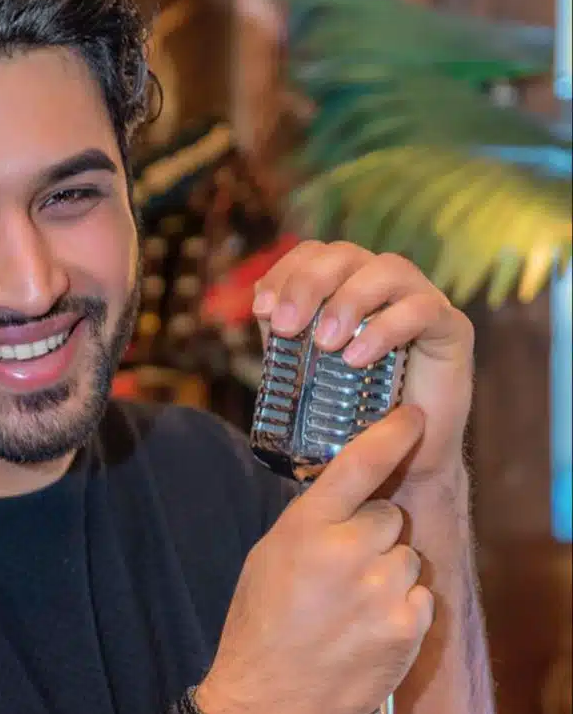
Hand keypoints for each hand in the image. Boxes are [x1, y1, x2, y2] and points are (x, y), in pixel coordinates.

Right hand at [199, 407, 434, 713]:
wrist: (265, 696)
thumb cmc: (260, 622)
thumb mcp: (269, 554)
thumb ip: (311, 521)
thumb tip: (349, 495)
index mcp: (306, 526)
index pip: (358, 464)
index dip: (391, 434)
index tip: (414, 416)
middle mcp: (347, 551)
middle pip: (390, 515)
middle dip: (373, 534)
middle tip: (343, 566)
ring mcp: (381, 590)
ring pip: (408, 556)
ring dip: (388, 572)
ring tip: (352, 603)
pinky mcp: (406, 628)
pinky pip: (421, 595)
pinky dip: (401, 607)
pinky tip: (367, 627)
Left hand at [252, 240, 474, 483]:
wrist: (399, 459)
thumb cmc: (351, 413)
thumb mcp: (307, 373)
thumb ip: (287, 338)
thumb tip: (262, 308)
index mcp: (346, 287)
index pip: (315, 253)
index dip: (285, 272)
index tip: (261, 310)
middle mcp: (384, 285)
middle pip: (346, 254)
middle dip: (308, 283)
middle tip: (286, 325)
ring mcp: (421, 301)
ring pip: (389, 269)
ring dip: (348, 300)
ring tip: (324, 343)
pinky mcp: (452, 328)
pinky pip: (425, 309)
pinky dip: (386, 328)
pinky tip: (357, 359)